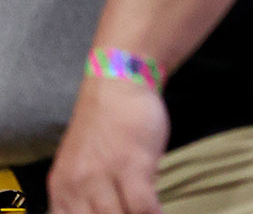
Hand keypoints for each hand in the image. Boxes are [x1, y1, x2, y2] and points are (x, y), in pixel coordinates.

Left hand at [50, 77, 168, 213]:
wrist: (118, 82)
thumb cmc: (106, 122)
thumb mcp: (81, 163)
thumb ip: (88, 192)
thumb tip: (112, 210)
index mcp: (61, 188)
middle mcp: (77, 185)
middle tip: (132, 212)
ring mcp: (104, 175)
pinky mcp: (133, 165)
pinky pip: (144, 206)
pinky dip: (155, 213)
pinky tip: (160, 211)